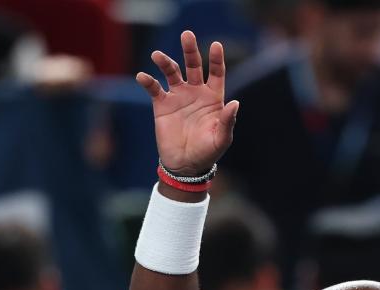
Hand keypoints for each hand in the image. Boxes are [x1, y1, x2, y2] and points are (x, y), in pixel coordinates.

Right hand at [135, 31, 238, 175]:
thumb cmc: (207, 152)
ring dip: (165, 62)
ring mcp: (178, 96)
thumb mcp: (221, 138)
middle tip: (187, 34)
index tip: (216, 45)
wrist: (185, 165)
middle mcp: (195, 93)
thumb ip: (228, 120)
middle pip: (193, 65)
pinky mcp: (161, 104)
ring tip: (157, 55)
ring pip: (171, 72)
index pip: (216, 73)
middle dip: (190, 50)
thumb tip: (235, 103)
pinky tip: (143, 77)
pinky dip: (148, 81)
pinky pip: (154, 88)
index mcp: (213, 98)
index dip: (216, 59)